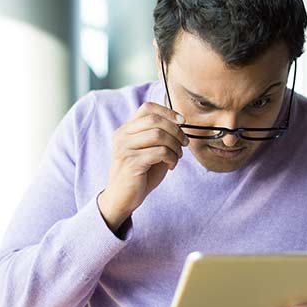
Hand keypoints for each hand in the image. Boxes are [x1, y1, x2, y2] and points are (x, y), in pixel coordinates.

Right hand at [98, 102, 188, 232]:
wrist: (123, 198)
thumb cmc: (140, 174)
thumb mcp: (150, 151)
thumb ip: (160, 137)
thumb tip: (180, 125)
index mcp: (126, 130)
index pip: (147, 108)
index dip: (168, 111)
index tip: (182, 121)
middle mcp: (122, 136)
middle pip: (155, 119)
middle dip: (176, 130)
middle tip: (184, 143)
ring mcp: (124, 148)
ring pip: (159, 135)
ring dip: (175, 146)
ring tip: (177, 156)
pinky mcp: (131, 162)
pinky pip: (160, 152)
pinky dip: (172, 158)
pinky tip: (171, 166)